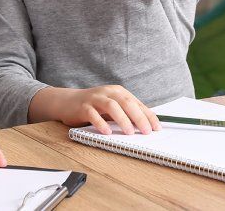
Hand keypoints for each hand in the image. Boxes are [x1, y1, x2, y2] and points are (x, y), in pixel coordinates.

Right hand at [43, 85, 160, 134]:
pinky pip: (93, 114)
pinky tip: (107, 132)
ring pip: (111, 106)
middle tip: (146, 131)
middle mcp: (107, 92)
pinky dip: (101, 123)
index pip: (137, 103)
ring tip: (129, 132)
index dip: (148, 115)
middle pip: (126, 102)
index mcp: (118, 92)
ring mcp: (94, 98)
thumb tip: (146, 125)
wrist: (67, 102)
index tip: (157, 128)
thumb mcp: (112, 107)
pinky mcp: (83, 107)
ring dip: (122, 119)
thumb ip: (126, 113)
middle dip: (138, 117)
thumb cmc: (94, 107)